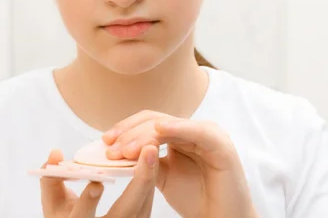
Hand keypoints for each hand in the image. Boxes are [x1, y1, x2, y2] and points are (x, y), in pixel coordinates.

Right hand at [40, 144, 158, 216]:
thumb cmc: (67, 216)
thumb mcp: (54, 204)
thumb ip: (51, 180)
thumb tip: (55, 153)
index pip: (82, 217)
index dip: (88, 200)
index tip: (96, 182)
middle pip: (127, 211)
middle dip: (140, 181)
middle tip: (149, 150)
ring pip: (143, 206)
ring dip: (150, 176)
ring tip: (153, 147)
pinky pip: (148, 203)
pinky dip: (151, 181)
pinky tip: (152, 160)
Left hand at [102, 111, 257, 217]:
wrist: (222, 217)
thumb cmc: (195, 198)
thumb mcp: (162, 176)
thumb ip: (145, 160)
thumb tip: (117, 150)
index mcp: (180, 134)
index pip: (149, 122)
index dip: (126, 128)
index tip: (104, 142)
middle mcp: (193, 129)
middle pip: (156, 120)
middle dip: (130, 132)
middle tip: (110, 147)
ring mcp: (207, 133)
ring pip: (171, 124)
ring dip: (145, 134)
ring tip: (126, 149)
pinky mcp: (220, 143)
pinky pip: (197, 130)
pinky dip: (178, 128)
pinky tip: (160, 130)